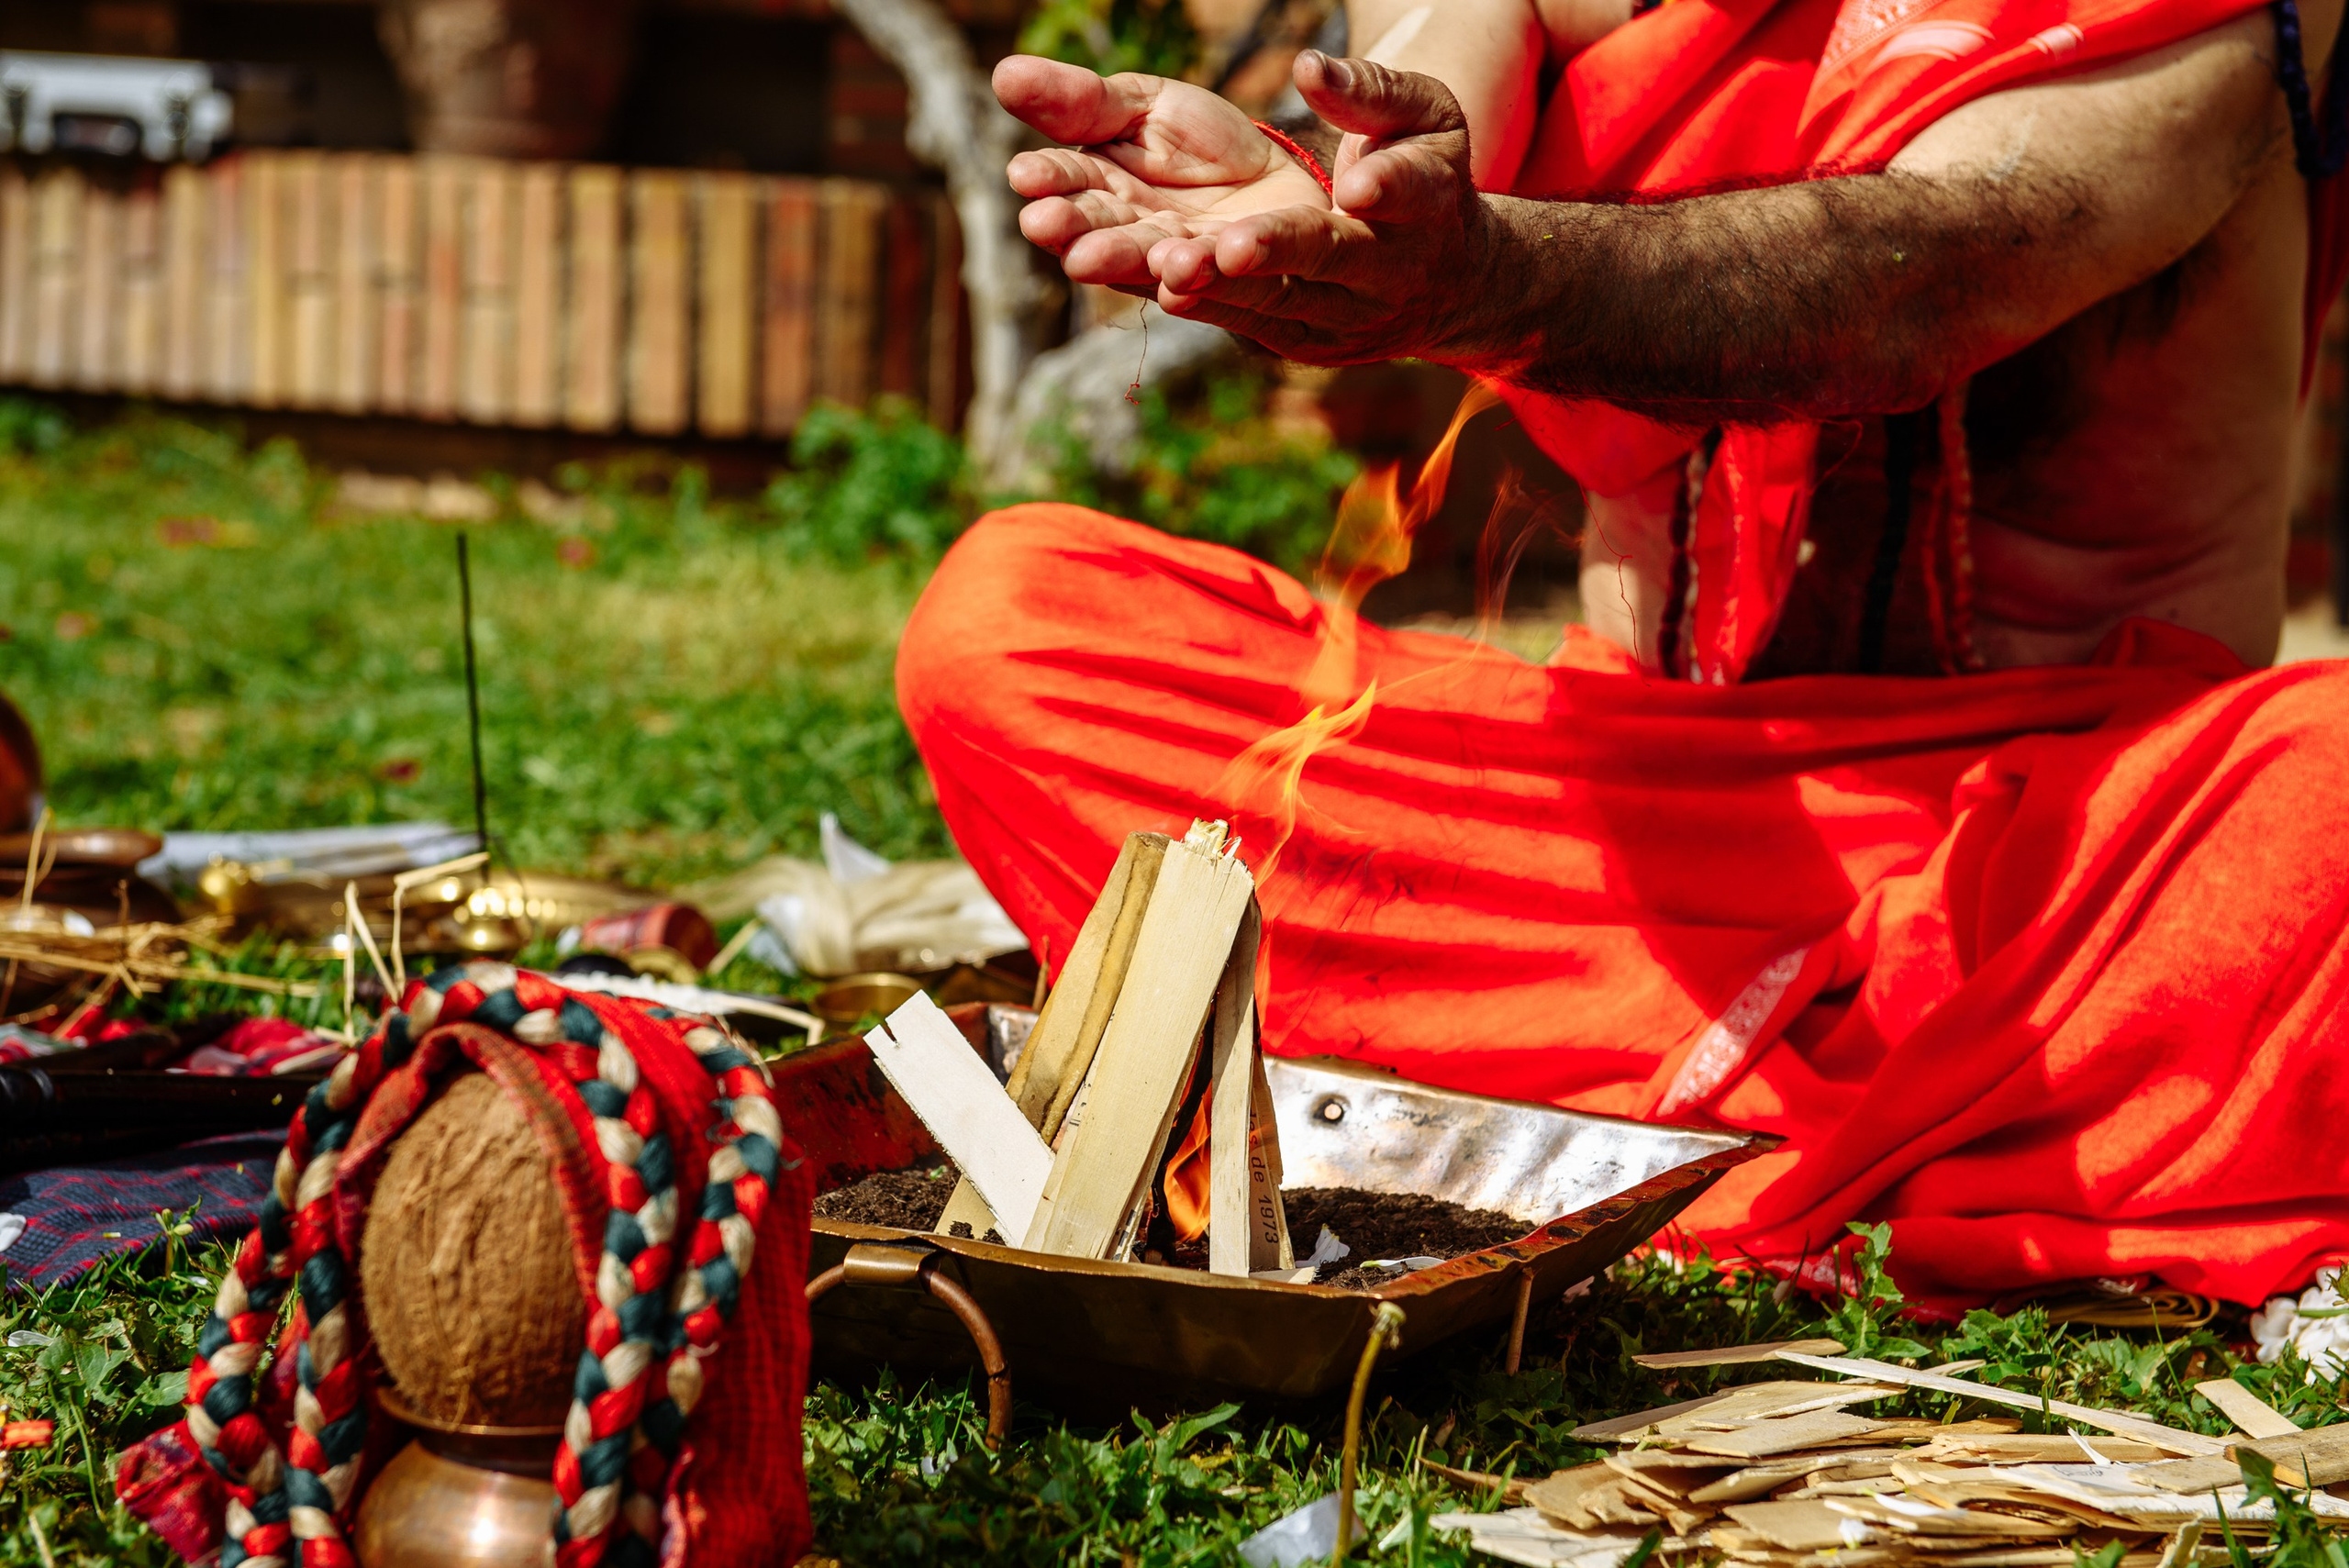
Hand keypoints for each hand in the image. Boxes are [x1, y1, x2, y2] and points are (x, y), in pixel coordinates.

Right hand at [994, 55, 1333, 291]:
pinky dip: (1193, 276)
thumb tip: (1003, 73)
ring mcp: (1173, 259)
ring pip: (1145, 260)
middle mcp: (1128, 231)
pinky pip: (1210, 278)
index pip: (1065, 180)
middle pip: (1096, 230)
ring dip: (1123, 257)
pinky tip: (1179, 269)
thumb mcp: (1144, 104)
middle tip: (1046, 225)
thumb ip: (1082, 100)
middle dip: (1073, 229)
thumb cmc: (1201, 142)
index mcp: (1100, 184)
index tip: (1024, 174)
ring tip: (1097, 255)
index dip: (1047, 178)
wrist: (1280, 177)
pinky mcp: (1224, 279)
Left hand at [1146, 52, 1502, 366]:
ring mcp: (1345, 317)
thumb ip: (1372, 93)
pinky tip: (1160, 287)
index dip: (1386, 187)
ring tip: (1171, 268)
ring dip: (1222, 289)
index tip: (1356, 187)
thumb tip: (1310, 68)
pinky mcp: (1305, 342)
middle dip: (1279, 250)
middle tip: (1231, 245)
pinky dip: (1206, 306)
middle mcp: (1388, 271)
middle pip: (1330, 258)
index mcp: (1426, 203)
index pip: (1410, 190)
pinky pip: (1248, 324)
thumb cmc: (1424, 177)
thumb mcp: (1423, 122)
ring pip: (1277, 302)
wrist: (1445, 285)